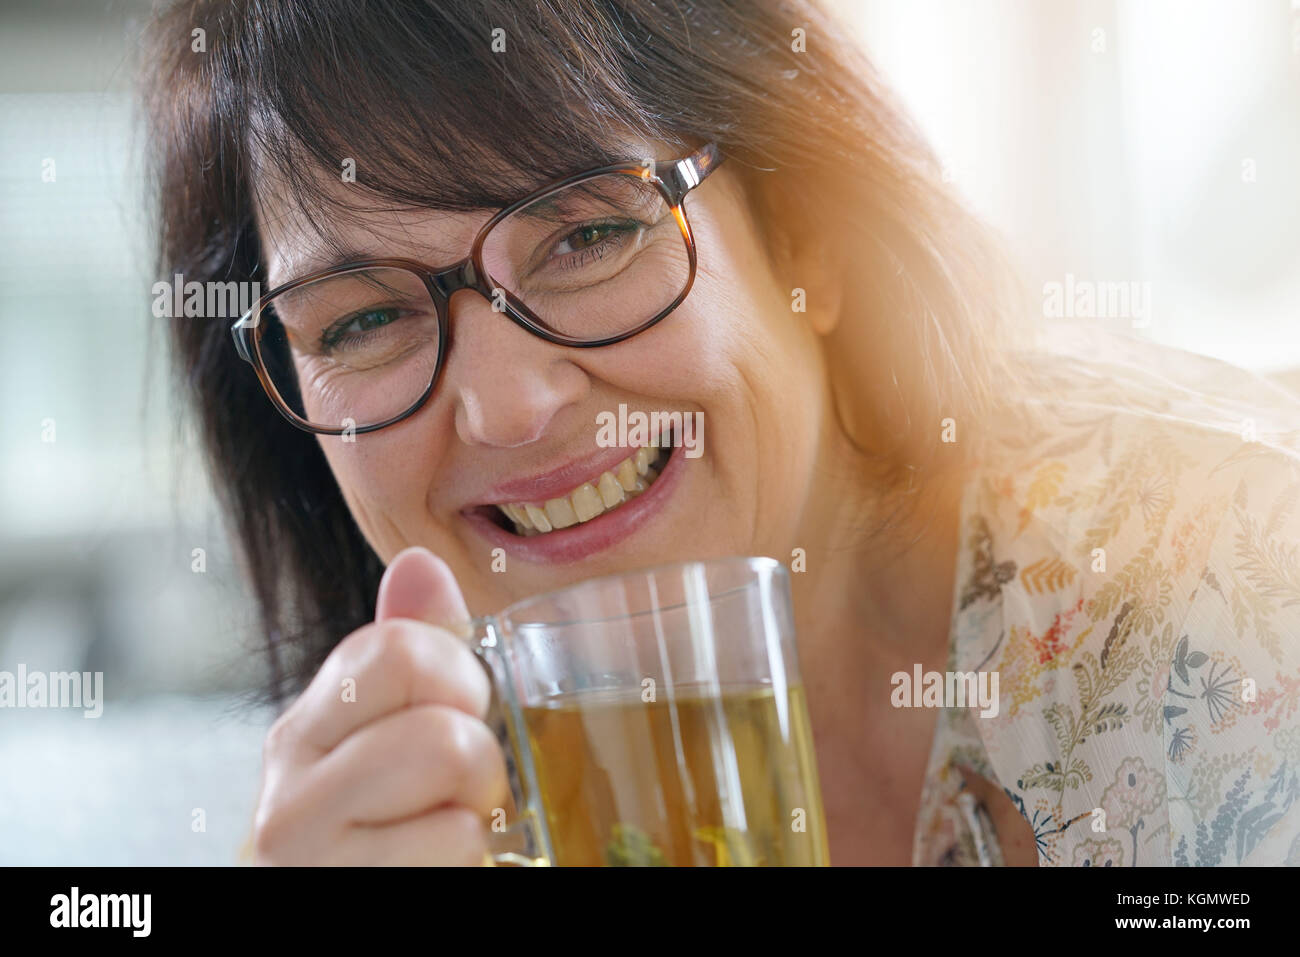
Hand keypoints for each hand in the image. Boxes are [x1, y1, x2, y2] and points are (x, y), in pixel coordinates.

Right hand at [250, 547, 507, 864]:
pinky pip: (452, 842)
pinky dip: (466, 859)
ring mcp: (305, 846)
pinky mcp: (338, 889)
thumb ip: (408, 656)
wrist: (344, 901)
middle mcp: (290, 782)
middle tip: (460, 787)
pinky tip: (433, 872)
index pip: (404, 647)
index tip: (457, 714)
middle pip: (435, 706)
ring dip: (476, 808)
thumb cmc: (375, 838)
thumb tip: (420, 563)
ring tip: (449, 833)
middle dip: (476, 748)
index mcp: (309, 726)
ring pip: (449, 759)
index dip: (460, 677)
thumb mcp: (386, 741)